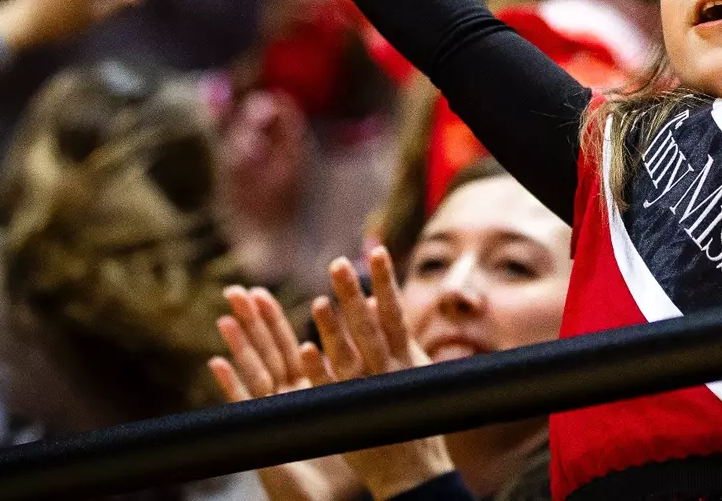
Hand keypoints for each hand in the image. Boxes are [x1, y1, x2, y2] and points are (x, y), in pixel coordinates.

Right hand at [209, 287, 356, 500]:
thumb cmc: (348, 454)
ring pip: (254, 373)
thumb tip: (369, 338)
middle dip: (250, 324)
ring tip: (225, 317)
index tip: (260, 292)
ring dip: (239, 346)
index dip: (273, 321)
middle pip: (266, 354)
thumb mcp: (351, 405)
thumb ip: (353, 374)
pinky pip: (246, 407)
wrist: (333, 496)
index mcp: (307, 388)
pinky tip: (216, 363)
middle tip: (235, 292)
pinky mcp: (265, 435)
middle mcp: (286, 399)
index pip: (286, 347)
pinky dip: (231, 385)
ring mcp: (273, 416)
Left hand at [299, 248, 451, 500]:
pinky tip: (305, 349)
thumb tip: (376, 303)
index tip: (378, 252)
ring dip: (332, 329)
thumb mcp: (413, 370)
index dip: (386, 282)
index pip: (395, 312)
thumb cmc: (416, 415)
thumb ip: (395, 338)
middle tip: (338, 264)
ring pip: (347, 355)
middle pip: (369, 327)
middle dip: (354, 295)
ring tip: (317, 302)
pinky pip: (329, 389)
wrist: (414, 469)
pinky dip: (318, 369)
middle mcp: (388, 371)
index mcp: (406, 358)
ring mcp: (367, 392)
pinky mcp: (348, 413)